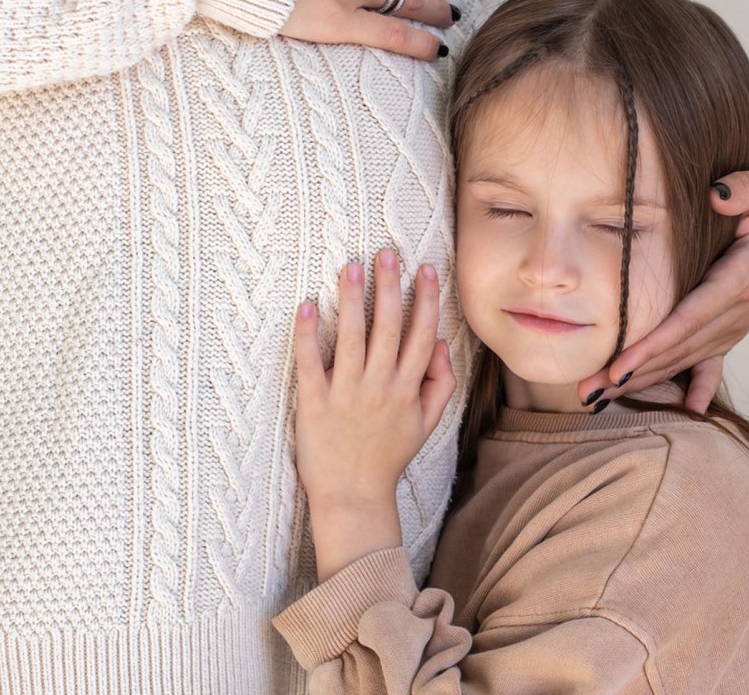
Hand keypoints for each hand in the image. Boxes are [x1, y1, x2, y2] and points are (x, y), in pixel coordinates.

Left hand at [293, 251, 455, 513]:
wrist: (354, 496)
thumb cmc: (389, 456)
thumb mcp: (427, 423)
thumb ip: (440, 382)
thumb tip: (438, 343)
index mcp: (408, 388)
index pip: (420, 333)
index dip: (425, 298)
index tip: (425, 268)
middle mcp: (380, 386)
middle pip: (388, 327)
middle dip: (389, 287)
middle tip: (386, 252)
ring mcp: (346, 394)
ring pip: (352, 338)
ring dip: (353, 299)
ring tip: (351, 266)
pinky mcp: (314, 404)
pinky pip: (311, 363)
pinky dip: (308, 334)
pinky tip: (308, 305)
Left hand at [577, 165, 748, 413]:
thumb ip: (744, 188)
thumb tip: (716, 195)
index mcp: (738, 279)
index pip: (688, 319)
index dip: (654, 344)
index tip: (619, 365)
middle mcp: (735, 311)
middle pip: (678, 349)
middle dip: (634, 372)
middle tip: (590, 390)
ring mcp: (732, 325)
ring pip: (684, 360)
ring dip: (644, 381)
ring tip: (600, 398)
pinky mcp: (727, 330)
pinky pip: (710, 365)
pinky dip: (697, 390)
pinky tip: (685, 414)